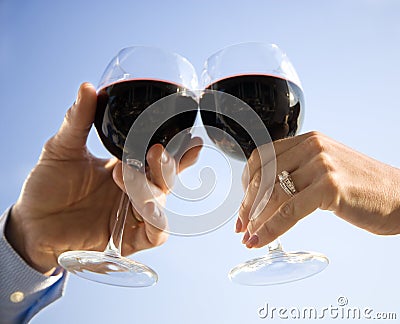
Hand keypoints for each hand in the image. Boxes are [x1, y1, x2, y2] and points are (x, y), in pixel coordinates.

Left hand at [6, 83, 201, 273]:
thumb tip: (87, 87)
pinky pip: (157, 233)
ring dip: (152, 187)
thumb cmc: (49, 184)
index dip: (181, 150)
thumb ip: (77, 121)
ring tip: (125, 173)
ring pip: (162, 201)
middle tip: (155, 150)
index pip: (161, 158)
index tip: (191, 137)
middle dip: (167, 164)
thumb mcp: (62, 149)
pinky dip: (157, 220)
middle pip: (167, 177)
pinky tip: (145, 207)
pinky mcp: (130, 238)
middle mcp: (137, 190)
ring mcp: (135, 214)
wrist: (32, 221)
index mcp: (128, 168)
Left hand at [237, 131, 399, 247]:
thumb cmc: (363, 188)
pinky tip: (261, 239)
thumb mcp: (326, 168)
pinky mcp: (330, 187)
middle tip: (241, 226)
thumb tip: (265, 195)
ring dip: (255, 219)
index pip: (261, 158)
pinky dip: (270, 228)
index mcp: (308, 140)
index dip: (245, 183)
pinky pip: (288, 211)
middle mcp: (312, 147)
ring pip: (272, 194)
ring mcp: (321, 165)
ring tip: (249, 237)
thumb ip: (299, 172)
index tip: (243, 204)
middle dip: (247, 205)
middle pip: (262, 176)